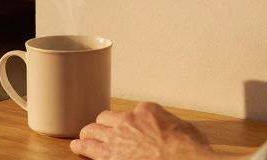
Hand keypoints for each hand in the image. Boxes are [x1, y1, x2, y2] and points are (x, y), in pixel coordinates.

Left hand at [70, 102, 213, 158]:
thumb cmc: (189, 149)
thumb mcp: (184, 128)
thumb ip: (169, 126)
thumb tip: (170, 131)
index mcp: (146, 111)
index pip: (130, 113)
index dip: (128, 123)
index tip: (129, 129)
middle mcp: (128, 121)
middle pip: (105, 118)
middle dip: (101, 125)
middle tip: (98, 130)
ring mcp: (117, 138)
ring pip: (92, 130)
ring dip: (87, 134)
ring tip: (82, 138)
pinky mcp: (109, 156)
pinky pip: (88, 149)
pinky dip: (81, 148)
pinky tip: (76, 148)